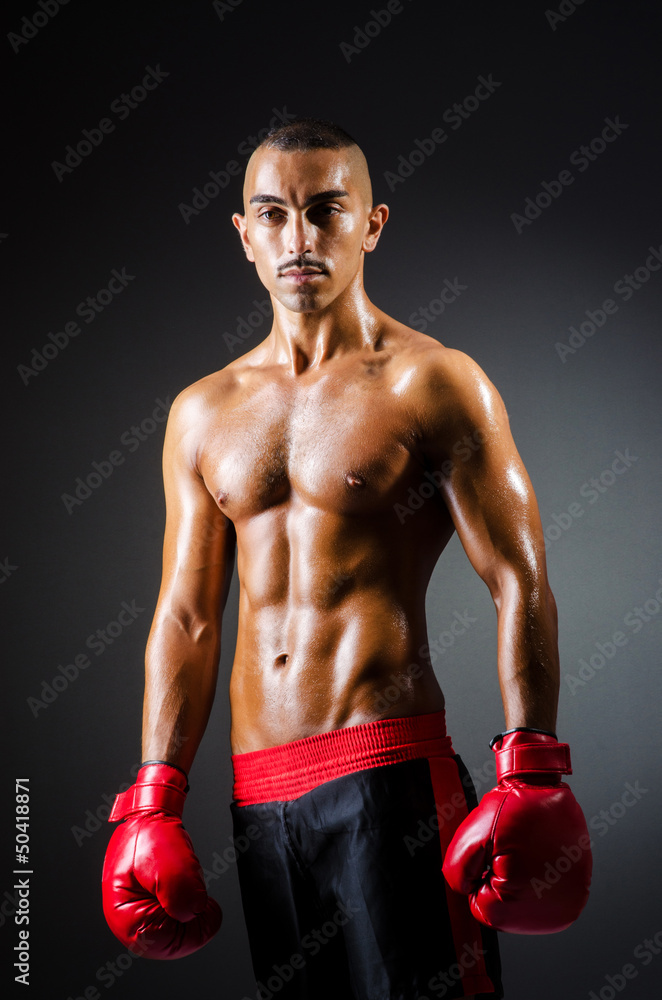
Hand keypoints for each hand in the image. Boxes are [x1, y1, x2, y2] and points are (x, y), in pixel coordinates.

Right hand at [102, 762, 221, 957]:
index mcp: (124, 917)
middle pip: (174, 943)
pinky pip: (176, 919)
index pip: (168, 944)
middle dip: (193, 918)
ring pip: (178, 931)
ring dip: (190, 909)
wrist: (151, 816)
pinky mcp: (147, 909)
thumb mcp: (170, 864)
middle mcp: (127, 924)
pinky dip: (187, 903)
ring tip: (186, 881)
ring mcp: (137, 917)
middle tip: (201, 893)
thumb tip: (193, 915)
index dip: (196, 929)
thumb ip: (182, 895)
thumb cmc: (153, 835)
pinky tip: (184, 885)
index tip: (208, 906)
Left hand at [442, 729, 591, 933]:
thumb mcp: (471, 837)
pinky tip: (538, 856)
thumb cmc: (514, 807)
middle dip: (500, 880)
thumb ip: (457, 871)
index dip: (480, 877)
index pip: (482, 908)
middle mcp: (552, 913)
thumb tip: (465, 891)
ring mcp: (569, 905)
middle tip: (509, 850)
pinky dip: (537, 879)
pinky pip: (544, 897)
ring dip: (519, 882)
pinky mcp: (578, 894)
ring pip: (524, 905)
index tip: (493, 854)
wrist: (546, 786)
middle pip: (505, 911)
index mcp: (522, 903)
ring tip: (525, 852)